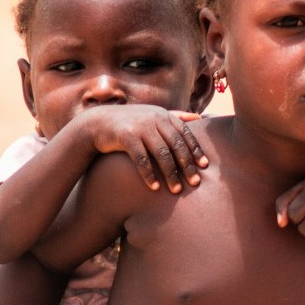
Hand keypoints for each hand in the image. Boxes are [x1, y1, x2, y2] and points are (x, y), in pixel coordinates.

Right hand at [81, 105, 206, 193]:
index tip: (204, 166)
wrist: (99, 123)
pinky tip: (155, 187)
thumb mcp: (153, 115)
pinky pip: (142, 159)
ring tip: (176, 190)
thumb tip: (200, 117)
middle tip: (194, 183)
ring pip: (161, 154)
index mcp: (163, 115)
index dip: (195, 150)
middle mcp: (154, 119)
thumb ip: (176, 116)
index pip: (185, 133)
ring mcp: (140, 127)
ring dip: (170, 174)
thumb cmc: (131, 123)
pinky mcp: (126, 137)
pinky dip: (149, 174)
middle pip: (176, 145)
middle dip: (187, 165)